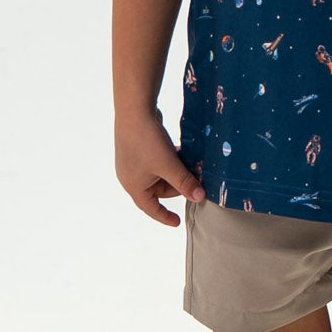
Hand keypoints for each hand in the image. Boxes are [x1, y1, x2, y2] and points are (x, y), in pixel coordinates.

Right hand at [116, 108, 206, 224]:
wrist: (134, 110)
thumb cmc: (147, 142)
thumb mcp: (169, 166)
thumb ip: (185, 183)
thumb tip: (200, 198)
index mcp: (134, 186)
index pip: (150, 208)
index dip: (164, 216)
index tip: (177, 222)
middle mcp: (132, 176)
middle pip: (159, 189)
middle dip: (178, 186)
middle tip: (197, 181)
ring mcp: (135, 162)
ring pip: (160, 173)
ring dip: (176, 172)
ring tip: (193, 167)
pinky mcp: (139, 148)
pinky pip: (158, 161)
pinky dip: (171, 160)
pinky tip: (184, 153)